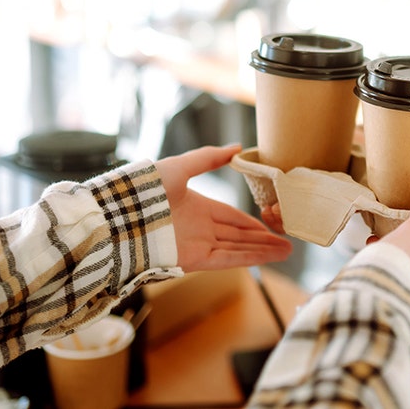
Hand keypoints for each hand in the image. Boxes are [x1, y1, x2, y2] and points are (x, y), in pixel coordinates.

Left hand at [156, 145, 292, 271]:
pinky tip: (269, 256)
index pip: (230, 217)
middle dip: (263, 239)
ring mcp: (197, 246)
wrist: (122, 215)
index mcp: (196, 207)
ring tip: (287, 251)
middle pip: (238, 235)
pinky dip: (249, 258)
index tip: (271, 223)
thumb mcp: (181, 167)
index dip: (251, 221)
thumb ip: (208, 158)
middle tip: (287, 241)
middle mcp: (199, 229)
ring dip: (262, 250)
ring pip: (237, 249)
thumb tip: (237, 147)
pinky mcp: (194, 261)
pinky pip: (228, 260)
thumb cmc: (145, 189)